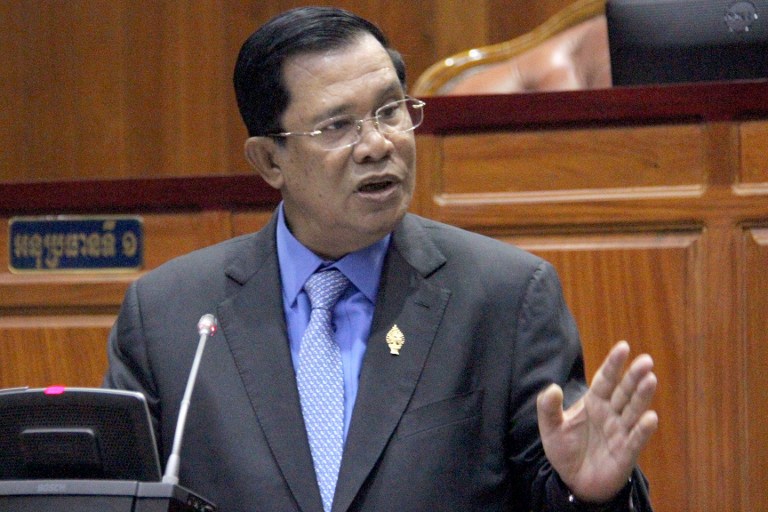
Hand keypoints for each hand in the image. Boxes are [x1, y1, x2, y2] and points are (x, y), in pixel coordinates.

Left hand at [536, 341, 657, 503]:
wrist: (574, 482)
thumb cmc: (565, 450)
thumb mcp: (551, 428)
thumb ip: (548, 408)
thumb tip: (552, 388)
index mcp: (594, 402)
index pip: (605, 379)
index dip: (614, 364)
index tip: (623, 346)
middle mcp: (610, 413)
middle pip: (624, 391)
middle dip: (634, 376)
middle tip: (645, 360)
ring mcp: (620, 432)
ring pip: (633, 410)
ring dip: (642, 396)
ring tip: (650, 379)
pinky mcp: (626, 453)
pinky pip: (636, 439)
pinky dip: (642, 429)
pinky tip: (650, 417)